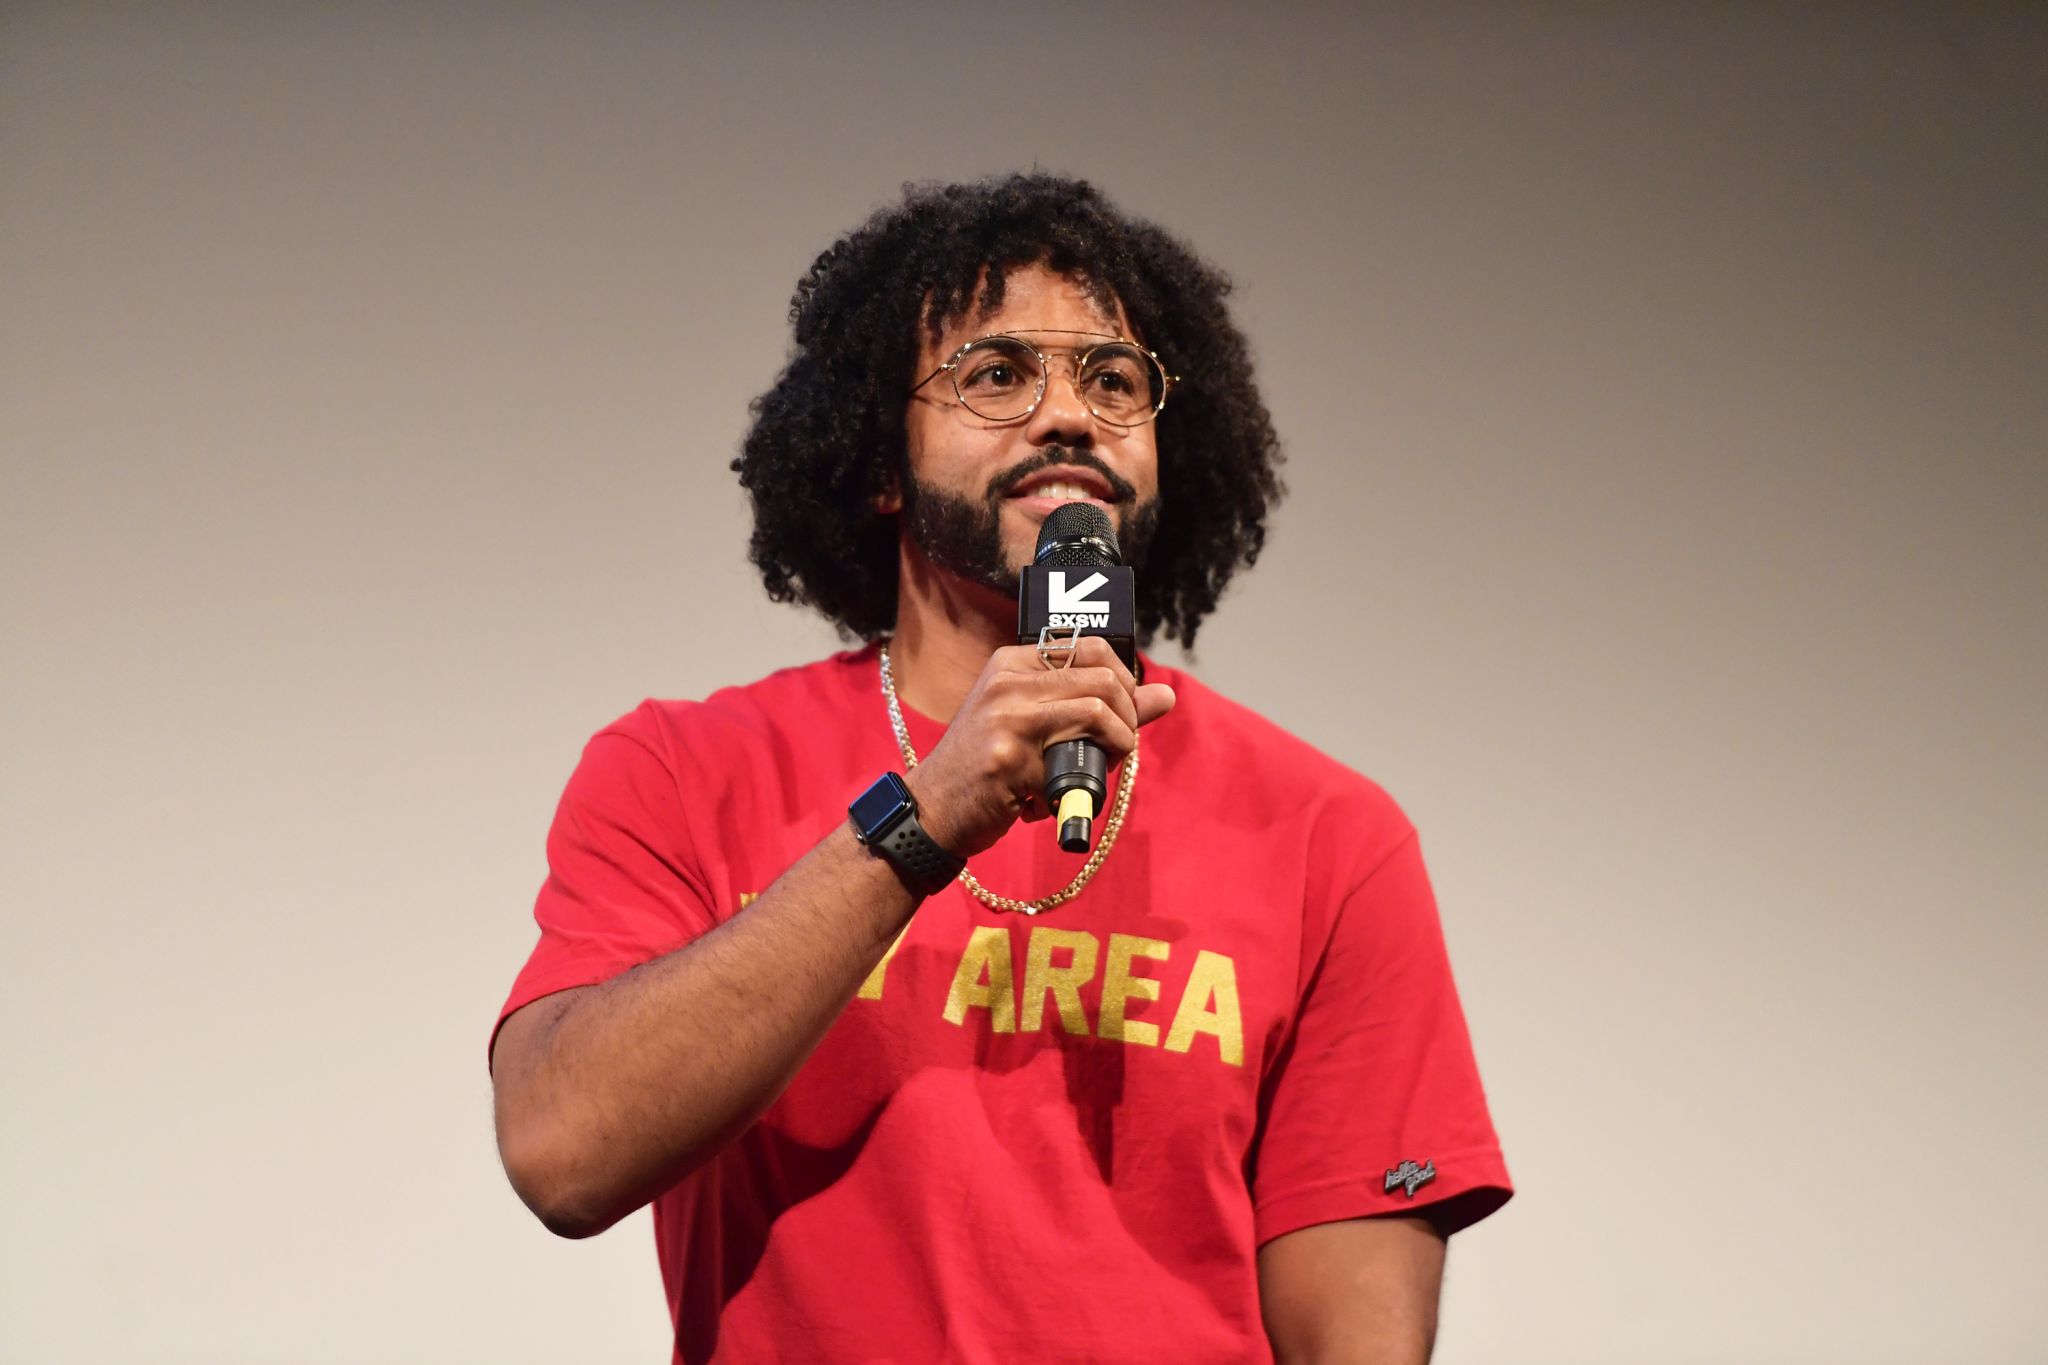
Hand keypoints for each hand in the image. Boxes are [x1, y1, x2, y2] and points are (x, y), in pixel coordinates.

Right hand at [905, 637, 1175, 858]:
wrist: (930, 811)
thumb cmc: (986, 771)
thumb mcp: (1037, 728)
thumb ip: (1101, 707)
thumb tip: (1166, 695)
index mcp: (1012, 663)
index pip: (1093, 647)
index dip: (1125, 684)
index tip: (1122, 718)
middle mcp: (1008, 679)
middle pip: (1104, 680)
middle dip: (1128, 722)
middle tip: (1116, 752)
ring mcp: (1006, 714)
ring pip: (1099, 711)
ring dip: (1116, 748)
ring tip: (1098, 771)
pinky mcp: (1008, 753)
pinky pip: (1077, 758)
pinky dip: (1084, 784)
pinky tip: (1053, 799)